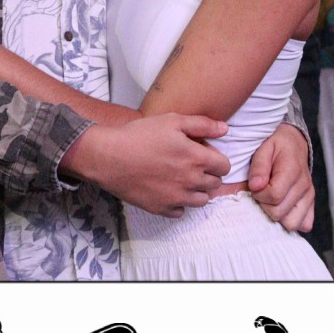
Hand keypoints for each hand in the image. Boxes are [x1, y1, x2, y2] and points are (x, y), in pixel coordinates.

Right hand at [67, 114, 231, 216]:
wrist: (109, 157)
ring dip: (197, 190)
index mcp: (197, 158)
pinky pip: (181, 211)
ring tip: (182, 178)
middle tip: (191, 164)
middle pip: (214, 184)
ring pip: (201, 200)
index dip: (217, 159)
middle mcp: (191, 181)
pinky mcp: (161, 209)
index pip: (224, 167)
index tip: (203, 154)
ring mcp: (177, 198)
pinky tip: (168, 189)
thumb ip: (202, 125)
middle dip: (208, 174)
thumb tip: (225, 129)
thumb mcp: (172, 121)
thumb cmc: (140, 135)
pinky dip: (179, 202)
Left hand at [246, 123, 314, 231]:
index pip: (274, 196)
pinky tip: (283, 208)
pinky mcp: (311, 203)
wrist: (294, 144)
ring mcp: (309, 196)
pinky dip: (292, 220)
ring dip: (278, 215)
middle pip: (279, 213)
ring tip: (272, 201)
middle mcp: (304, 186)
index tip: (255, 186)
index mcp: (292, 171)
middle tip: (261, 192)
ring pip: (292, 223)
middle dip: (265, 205)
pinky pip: (304, 224)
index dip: (259, 194)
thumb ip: (259, 167)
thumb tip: (256, 186)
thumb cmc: (276, 147)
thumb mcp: (264, 149)